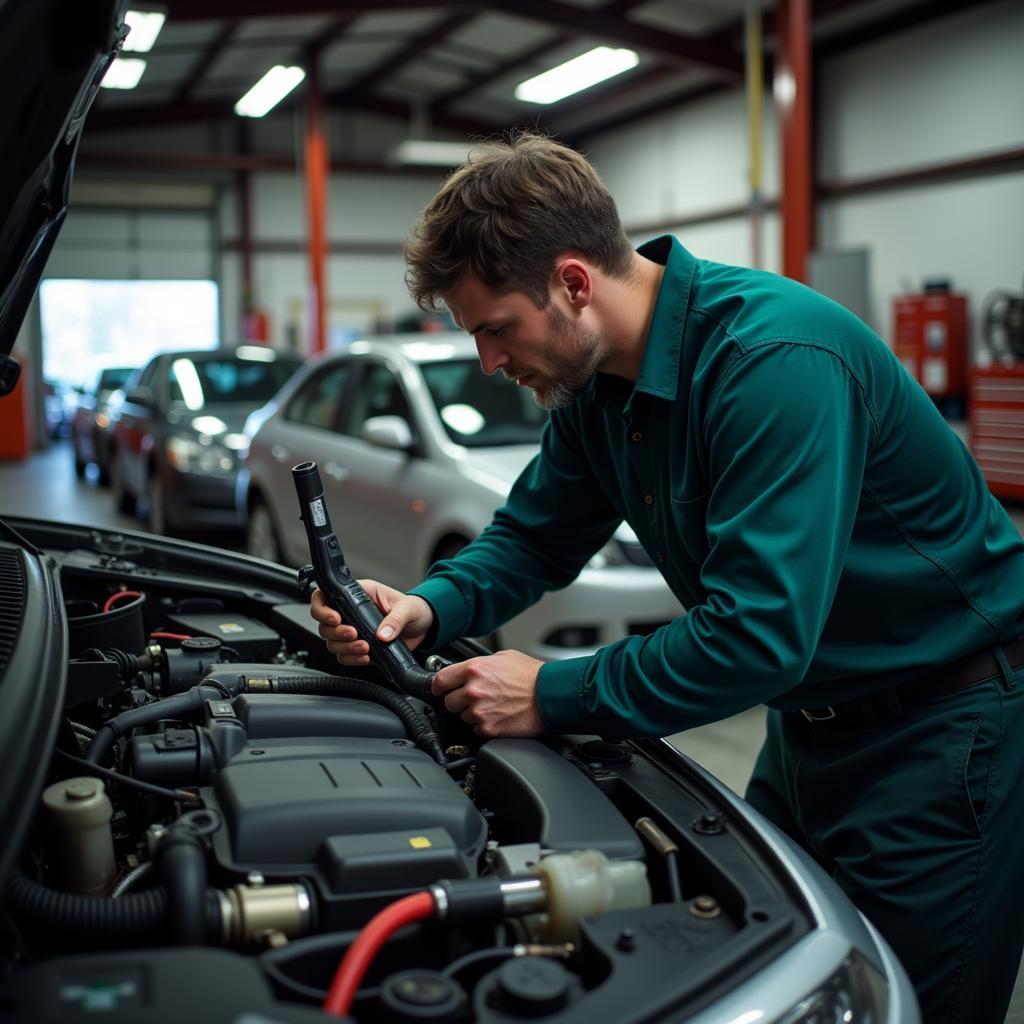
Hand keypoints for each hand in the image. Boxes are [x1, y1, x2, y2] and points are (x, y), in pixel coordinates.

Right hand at [310, 583, 433, 667]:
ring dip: (345, 648)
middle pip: (325, 624)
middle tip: (354, 634)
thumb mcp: (408, 608)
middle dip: (336, 632)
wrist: (424, 627)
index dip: (323, 608)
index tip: (335, 618)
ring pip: (332, 642)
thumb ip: (395, 620)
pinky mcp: (359, 646)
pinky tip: (366, 657)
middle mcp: (351, 612)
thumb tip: (382, 634)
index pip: (325, 596)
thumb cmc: (415, 609)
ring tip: (364, 647)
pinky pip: (344, 656)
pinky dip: (352, 659)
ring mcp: (354, 630)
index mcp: (358, 594)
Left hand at [432, 650, 544, 737]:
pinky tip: (498, 716)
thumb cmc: (531, 675)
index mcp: (474, 669)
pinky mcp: (488, 728)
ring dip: (473, 713)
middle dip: (459, 700)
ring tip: (493, 706)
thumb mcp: (504, 657)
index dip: (439, 685)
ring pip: (463, 716)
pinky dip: (484, 725)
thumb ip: (481, 662)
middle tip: (475, 698)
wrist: (550, 695)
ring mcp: (480, 711)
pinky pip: (476, 729)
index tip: (441, 689)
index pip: (440, 680)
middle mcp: (473, 690)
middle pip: (449, 701)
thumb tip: (468, 669)